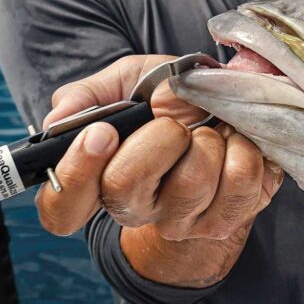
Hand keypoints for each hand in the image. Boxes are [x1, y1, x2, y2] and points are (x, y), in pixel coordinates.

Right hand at [35, 54, 284, 287]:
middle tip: (176, 124)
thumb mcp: (129, 82)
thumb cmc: (173, 98)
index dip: (75, 174)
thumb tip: (59, 118)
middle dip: (157, 138)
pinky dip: (244, 148)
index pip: (61, 209)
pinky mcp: (228, 219)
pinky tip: (237, 142)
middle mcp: (137, 209)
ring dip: (208, 140)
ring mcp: (182, 221)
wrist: (230, 107)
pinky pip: (241, 182)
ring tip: (211, 130)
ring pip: (191, 183)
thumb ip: (89, 94)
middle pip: (124, 190)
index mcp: (100, 179)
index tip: (102, 132)